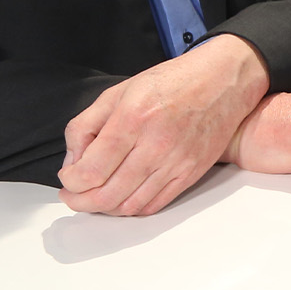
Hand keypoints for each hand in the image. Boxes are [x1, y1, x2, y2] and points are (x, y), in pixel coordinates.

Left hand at [58, 35, 268, 215]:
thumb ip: (86, 125)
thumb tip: (73, 161)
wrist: (223, 81)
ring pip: (129, 206)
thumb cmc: (172, 82)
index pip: (90, 171)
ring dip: (104, 209)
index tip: (67, 178)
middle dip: (80, 202)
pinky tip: (122, 198)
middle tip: (73, 197)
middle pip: (106, 195)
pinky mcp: (191, 173)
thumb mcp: (118, 91)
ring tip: (95, 198)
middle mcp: (155, 144)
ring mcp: (176, 162)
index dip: (70, 182)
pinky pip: (155, 205)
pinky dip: (132, 208)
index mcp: (132, 119)